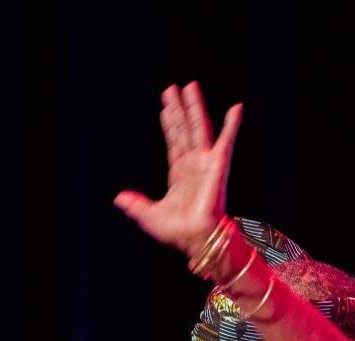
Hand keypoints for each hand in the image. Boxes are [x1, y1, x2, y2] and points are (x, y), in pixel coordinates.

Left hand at [114, 82, 241, 259]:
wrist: (195, 240)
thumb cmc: (177, 232)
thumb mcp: (149, 215)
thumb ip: (136, 204)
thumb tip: (119, 198)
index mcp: (179, 174)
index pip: (174, 142)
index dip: (170, 124)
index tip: (165, 107)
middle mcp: (193, 165)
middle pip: (185, 129)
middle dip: (179, 109)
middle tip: (172, 88)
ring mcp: (206, 163)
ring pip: (199, 128)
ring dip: (195, 107)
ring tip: (190, 86)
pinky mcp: (218, 166)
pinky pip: (226, 141)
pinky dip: (231, 125)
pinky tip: (236, 108)